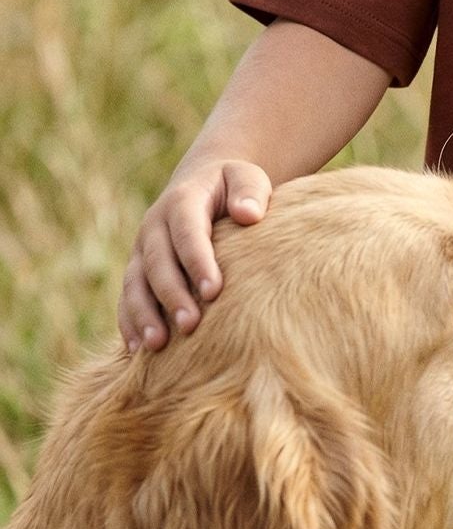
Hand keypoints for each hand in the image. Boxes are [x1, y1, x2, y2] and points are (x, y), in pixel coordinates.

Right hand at [118, 161, 272, 353]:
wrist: (203, 183)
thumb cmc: (233, 187)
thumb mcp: (245, 178)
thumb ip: (250, 191)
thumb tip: (249, 214)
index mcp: (182, 201)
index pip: (187, 232)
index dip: (197, 261)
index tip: (214, 291)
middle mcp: (155, 226)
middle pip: (157, 262)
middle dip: (172, 295)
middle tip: (190, 326)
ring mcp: (141, 250)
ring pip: (135, 284)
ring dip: (144, 315)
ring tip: (157, 345)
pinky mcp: (137, 271)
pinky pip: (127, 298)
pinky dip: (129, 322)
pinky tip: (137, 350)